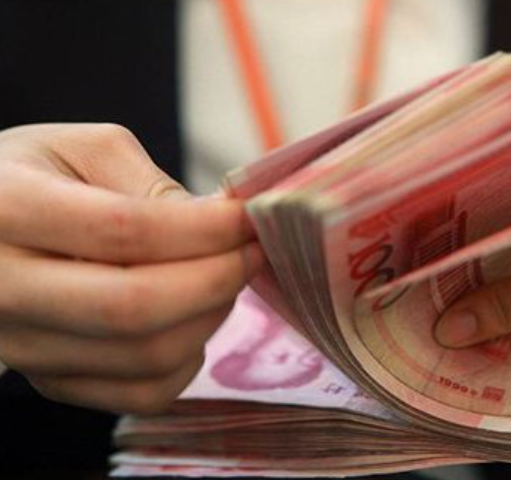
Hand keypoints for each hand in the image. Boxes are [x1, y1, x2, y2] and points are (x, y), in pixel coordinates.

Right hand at [0, 124, 262, 412]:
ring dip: (210, 316)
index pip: (124, 232)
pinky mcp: (51, 381)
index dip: (205, 229)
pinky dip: (189, 360)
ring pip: (146, 357)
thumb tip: (223, 226)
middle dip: (218, 278)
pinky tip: (193, 319)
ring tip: (225, 276)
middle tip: (253, 250)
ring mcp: (25, 347)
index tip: (249, 218)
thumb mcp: (84, 150)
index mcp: (6, 210)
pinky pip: (141, 393)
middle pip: (135, 308)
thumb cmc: (35, 178)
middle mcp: (2, 289)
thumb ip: (152, 185)